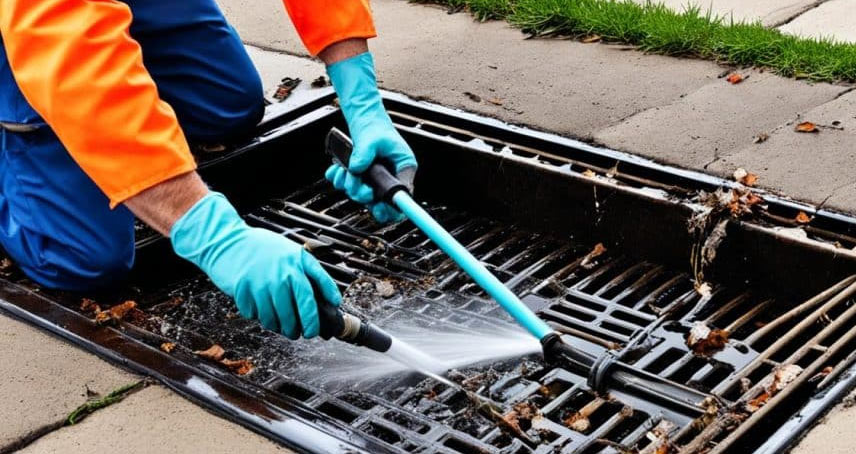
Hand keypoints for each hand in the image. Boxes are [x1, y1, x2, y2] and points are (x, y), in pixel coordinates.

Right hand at [170, 192, 341, 338]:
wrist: (228, 242)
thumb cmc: (264, 249)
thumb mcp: (293, 254)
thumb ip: (312, 273)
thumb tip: (332, 299)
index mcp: (296, 263)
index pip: (314, 294)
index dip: (319, 313)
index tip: (322, 325)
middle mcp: (281, 274)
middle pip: (296, 313)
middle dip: (303, 328)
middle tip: (304, 333)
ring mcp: (261, 283)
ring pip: (275, 319)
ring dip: (280, 328)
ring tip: (283, 326)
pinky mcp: (243, 291)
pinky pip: (255, 315)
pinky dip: (259, 317)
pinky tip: (261, 308)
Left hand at [326, 52, 416, 222]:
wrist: (364, 119)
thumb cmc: (375, 126)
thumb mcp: (372, 138)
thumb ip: (364, 154)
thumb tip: (356, 168)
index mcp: (402, 169)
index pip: (402, 197)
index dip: (392, 209)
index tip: (380, 210)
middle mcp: (390, 177)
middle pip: (379, 201)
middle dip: (362, 194)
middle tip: (355, 182)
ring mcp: (375, 180)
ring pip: (362, 196)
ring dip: (349, 185)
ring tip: (344, 170)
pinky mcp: (362, 179)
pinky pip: (349, 187)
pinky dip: (340, 180)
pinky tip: (338, 169)